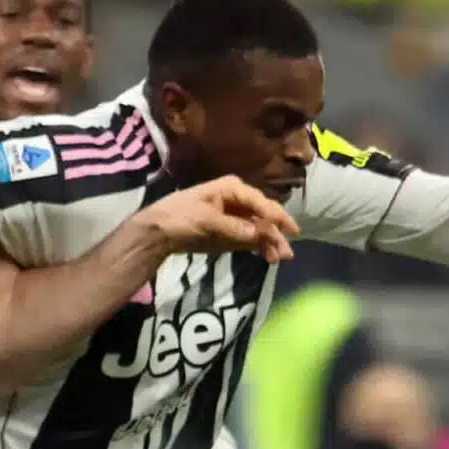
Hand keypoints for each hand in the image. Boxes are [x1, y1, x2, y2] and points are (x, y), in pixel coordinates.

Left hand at [140, 175, 299, 263]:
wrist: (159, 231)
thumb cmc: (181, 217)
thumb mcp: (207, 221)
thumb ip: (235, 228)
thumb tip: (259, 233)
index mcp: (232, 189)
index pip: (260, 202)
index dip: (276, 216)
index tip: (289, 230)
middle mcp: (238, 200)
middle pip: (264, 215)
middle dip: (276, 232)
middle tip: (287, 251)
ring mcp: (235, 217)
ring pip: (260, 229)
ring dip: (270, 243)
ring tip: (279, 259)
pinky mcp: (231, 232)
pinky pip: (251, 238)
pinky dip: (259, 247)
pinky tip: (268, 257)